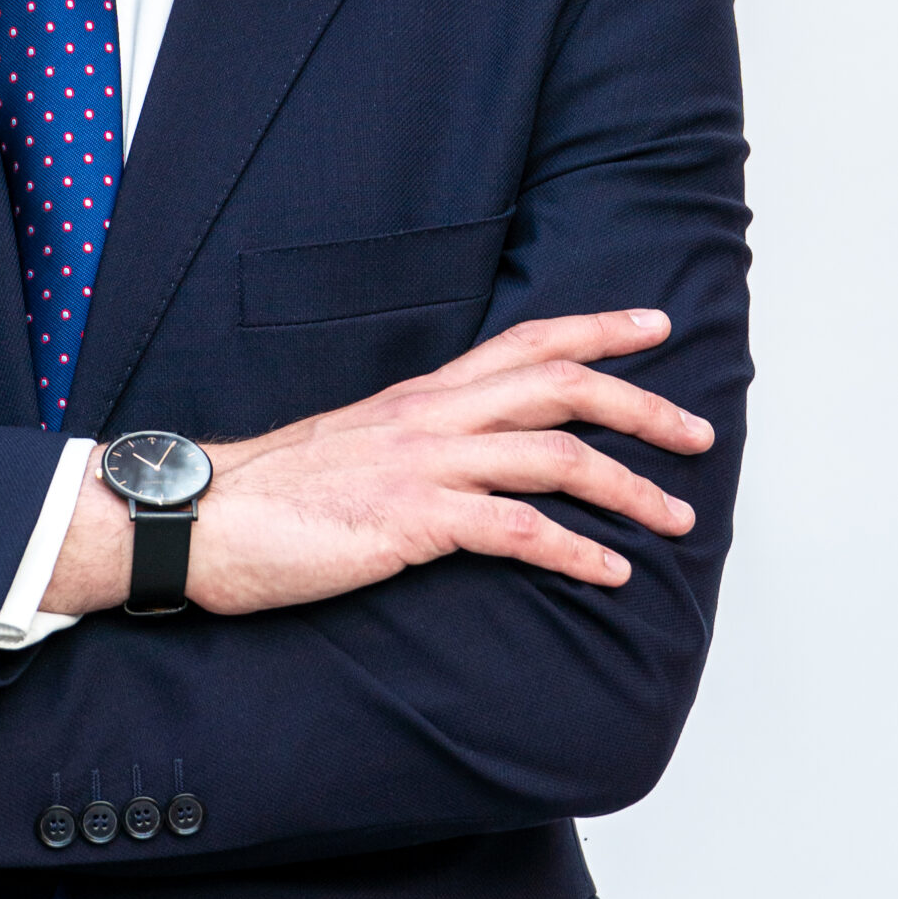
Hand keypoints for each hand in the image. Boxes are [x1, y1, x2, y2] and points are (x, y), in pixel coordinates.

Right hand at [43, 309, 709, 618]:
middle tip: (697, 435)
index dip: (597, 328)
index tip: (655, 326)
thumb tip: (461, 464)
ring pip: (555, 456)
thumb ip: (412, 446)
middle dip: (640, 405)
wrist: (200, 518)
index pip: (524, 343)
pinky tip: (609, 573)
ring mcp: (422, 465)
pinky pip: (516, 529)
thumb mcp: (353, 448)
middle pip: (559, 387)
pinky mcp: (410, 520)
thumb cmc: (270, 494)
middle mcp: (429, 417)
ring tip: (676, 516)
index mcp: (419, 397)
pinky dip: (575, 550)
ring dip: (630, 486)